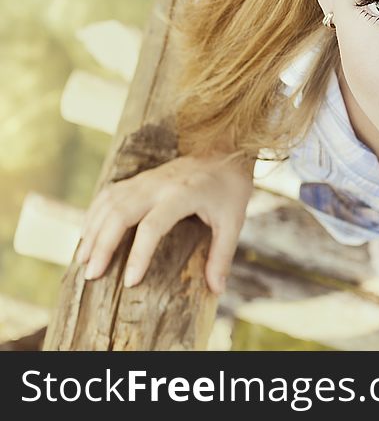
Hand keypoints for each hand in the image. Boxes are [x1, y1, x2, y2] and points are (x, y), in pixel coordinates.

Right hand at [74, 152, 253, 294]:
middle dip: (103, 245)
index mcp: (182, 195)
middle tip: (91, 275)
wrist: (226, 150)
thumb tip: (217, 290)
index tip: (130, 281)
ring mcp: (146, 179)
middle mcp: (158, 185)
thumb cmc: (230, 188)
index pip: (152, 226)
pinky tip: (87, 234)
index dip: (139, 255)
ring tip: (83, 260)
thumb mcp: (233, 221)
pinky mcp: (140, 178)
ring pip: (109, 203)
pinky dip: (94, 213)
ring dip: (93, 230)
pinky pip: (109, 194)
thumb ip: (222, 255)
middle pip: (120, 213)